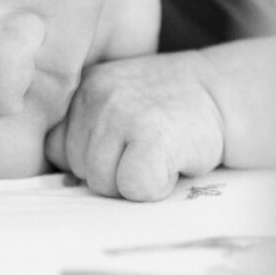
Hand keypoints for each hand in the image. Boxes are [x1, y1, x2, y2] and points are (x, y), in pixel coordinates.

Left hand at [44, 51, 224, 201]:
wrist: (220, 93)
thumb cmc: (166, 112)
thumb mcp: (113, 105)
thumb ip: (84, 133)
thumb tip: (64, 185)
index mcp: (80, 87)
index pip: (55, 148)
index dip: (91, 158)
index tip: (124, 142)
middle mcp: (93, 94)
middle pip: (78, 169)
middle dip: (112, 171)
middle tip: (145, 147)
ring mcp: (120, 112)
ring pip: (102, 182)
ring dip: (133, 180)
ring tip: (158, 152)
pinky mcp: (151, 135)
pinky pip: (134, 186)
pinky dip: (156, 187)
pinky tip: (172, 162)